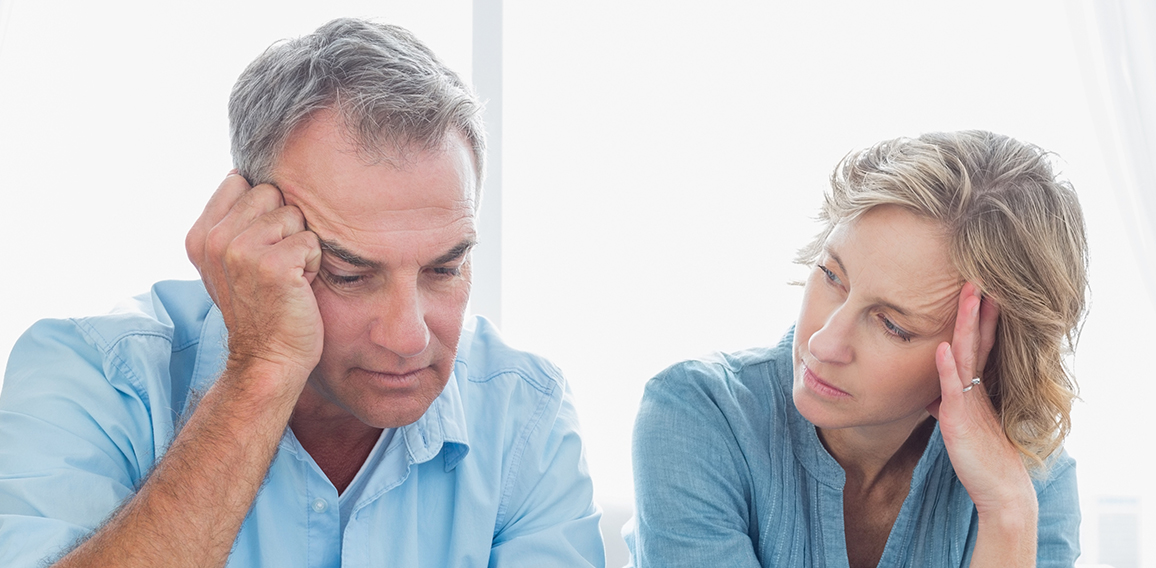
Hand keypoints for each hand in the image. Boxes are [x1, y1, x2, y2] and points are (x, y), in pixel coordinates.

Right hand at [185, 172, 323, 389]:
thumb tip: (245, 173)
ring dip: (298, 245)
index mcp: (200, 235)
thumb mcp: (230, 261)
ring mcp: (240, 251)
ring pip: (293, 215)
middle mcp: (215, 240)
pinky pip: (310, 240)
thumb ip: (232, 220)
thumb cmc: (261, 307)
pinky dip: (312, 262)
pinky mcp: (272, 264)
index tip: (258, 247)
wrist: (268, 357)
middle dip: (283, 225)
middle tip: (275, 265)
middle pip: (270, 193)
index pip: (240, 182)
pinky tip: (297, 286)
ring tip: (286, 276)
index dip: (261, 210)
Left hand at [927, 282, 1034, 515]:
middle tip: (978, 277)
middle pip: (977, 340)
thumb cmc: (980, 457)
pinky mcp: (961, 418)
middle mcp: (978, 388)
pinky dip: (948, 366)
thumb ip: (947, 405)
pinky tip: (942, 346)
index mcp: (977, 386)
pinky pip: (954, 387)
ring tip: (969, 294)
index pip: (980, 344)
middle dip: (977, 309)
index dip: (979, 317)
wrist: (1000, 490)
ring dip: (966, 324)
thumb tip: (931, 396)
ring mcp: (971, 400)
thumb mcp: (959, 424)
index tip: (979, 289)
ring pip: (968, 354)